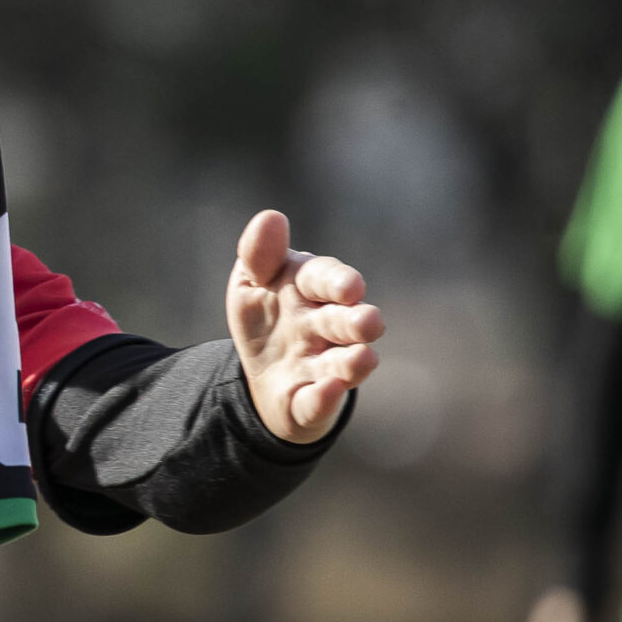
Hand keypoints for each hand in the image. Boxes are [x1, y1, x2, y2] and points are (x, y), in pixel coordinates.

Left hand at [227, 210, 384, 442]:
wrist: (262, 375)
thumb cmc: (266, 315)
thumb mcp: (252, 282)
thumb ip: (258, 255)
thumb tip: (271, 217)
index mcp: (309, 291)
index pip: (324, 280)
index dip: (338, 282)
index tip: (350, 286)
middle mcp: (324, 328)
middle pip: (343, 323)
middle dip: (357, 322)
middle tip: (369, 322)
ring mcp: (321, 366)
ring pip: (342, 365)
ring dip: (352, 363)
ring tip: (362, 359)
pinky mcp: (310, 403)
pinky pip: (315, 404)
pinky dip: (322, 399)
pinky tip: (326, 391)